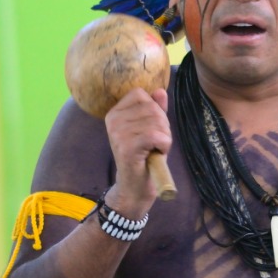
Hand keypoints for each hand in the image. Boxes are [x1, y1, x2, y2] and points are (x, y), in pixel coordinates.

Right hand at [104, 87, 170, 215]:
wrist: (136, 186)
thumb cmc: (144, 156)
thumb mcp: (151, 128)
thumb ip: (155, 109)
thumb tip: (160, 91)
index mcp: (114, 113)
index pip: (141, 94)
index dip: (154, 109)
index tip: (151, 127)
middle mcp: (113, 120)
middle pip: (151, 107)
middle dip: (162, 124)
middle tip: (155, 142)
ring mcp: (118, 133)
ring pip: (156, 121)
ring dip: (164, 136)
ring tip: (154, 149)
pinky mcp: (127, 147)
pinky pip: (157, 135)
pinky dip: (164, 144)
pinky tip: (157, 153)